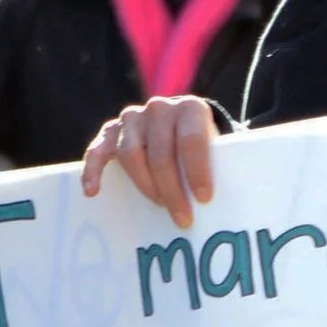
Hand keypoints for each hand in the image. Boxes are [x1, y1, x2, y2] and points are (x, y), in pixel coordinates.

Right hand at [81, 94, 217, 226]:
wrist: (184, 127)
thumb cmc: (207, 148)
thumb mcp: (220, 150)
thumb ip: (223, 166)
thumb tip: (233, 205)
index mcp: (191, 108)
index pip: (191, 141)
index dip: (197, 172)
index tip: (204, 199)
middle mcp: (160, 108)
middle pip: (160, 154)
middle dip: (172, 190)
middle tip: (183, 218)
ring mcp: (132, 118)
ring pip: (131, 155)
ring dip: (146, 186)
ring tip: (159, 207)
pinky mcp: (111, 131)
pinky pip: (98, 151)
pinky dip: (93, 171)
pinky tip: (93, 192)